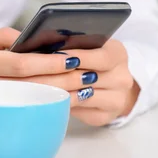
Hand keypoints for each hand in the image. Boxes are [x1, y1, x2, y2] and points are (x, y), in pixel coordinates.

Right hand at [0, 28, 80, 137]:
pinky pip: (16, 113)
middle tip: (87, 78)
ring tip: (81, 93)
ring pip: (25, 102)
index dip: (48, 63)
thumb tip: (36, 40)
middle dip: (60, 81)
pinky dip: (39, 109)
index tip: (72, 59)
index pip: (19, 62)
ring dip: (56, 98)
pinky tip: (57, 106)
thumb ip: (3, 38)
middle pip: (27, 85)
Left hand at [24, 39, 139, 126]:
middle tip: (35, 73)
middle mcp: (122, 78)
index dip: (76, 56)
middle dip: (60, 75)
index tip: (53, 54)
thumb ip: (73, 42)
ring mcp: (117, 99)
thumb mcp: (88, 44)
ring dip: (59, 91)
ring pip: (83, 96)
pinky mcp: (105, 116)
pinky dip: (64, 103)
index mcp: (118, 54)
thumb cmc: (90, 57)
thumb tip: (45, 40)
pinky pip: (81, 110)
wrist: (110, 82)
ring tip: (36, 85)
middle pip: (90, 78)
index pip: (100, 57)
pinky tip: (48, 97)